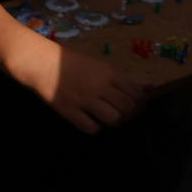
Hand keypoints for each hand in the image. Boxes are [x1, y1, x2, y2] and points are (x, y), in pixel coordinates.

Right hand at [12, 40, 145, 134]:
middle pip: (128, 108)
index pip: (136, 93)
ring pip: (113, 119)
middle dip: (130, 114)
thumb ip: (125, 79)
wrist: (41, 63)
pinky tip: (92, 121)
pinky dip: (95, 128)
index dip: (140, 103)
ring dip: (115, 121)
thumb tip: (150, 87)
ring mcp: (84, 100)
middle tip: (123, 114)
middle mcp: (99, 87)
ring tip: (109, 118)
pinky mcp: (69, 111)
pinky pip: (91, 128)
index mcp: (109, 73)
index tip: (136, 105)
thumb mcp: (101, 66)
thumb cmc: (73, 63)